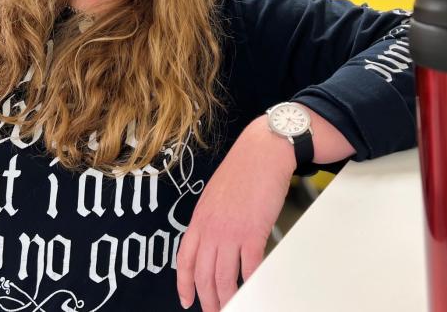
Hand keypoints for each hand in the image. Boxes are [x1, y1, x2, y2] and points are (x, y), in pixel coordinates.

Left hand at [176, 116, 295, 310]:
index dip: (184, 284)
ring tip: (233, 307)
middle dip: (209, 300)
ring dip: (228, 298)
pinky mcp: (253, 231)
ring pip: (224, 277)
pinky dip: (251, 282)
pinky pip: (249, 267)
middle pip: (204, 275)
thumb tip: (214, 240)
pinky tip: (253, 288)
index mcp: (200, 218)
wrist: (262, 151)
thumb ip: (211, 218)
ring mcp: (230, 231)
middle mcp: (211, 227)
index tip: (187, 300)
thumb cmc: (243, 169)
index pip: (184, 259)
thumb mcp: (215, 194)